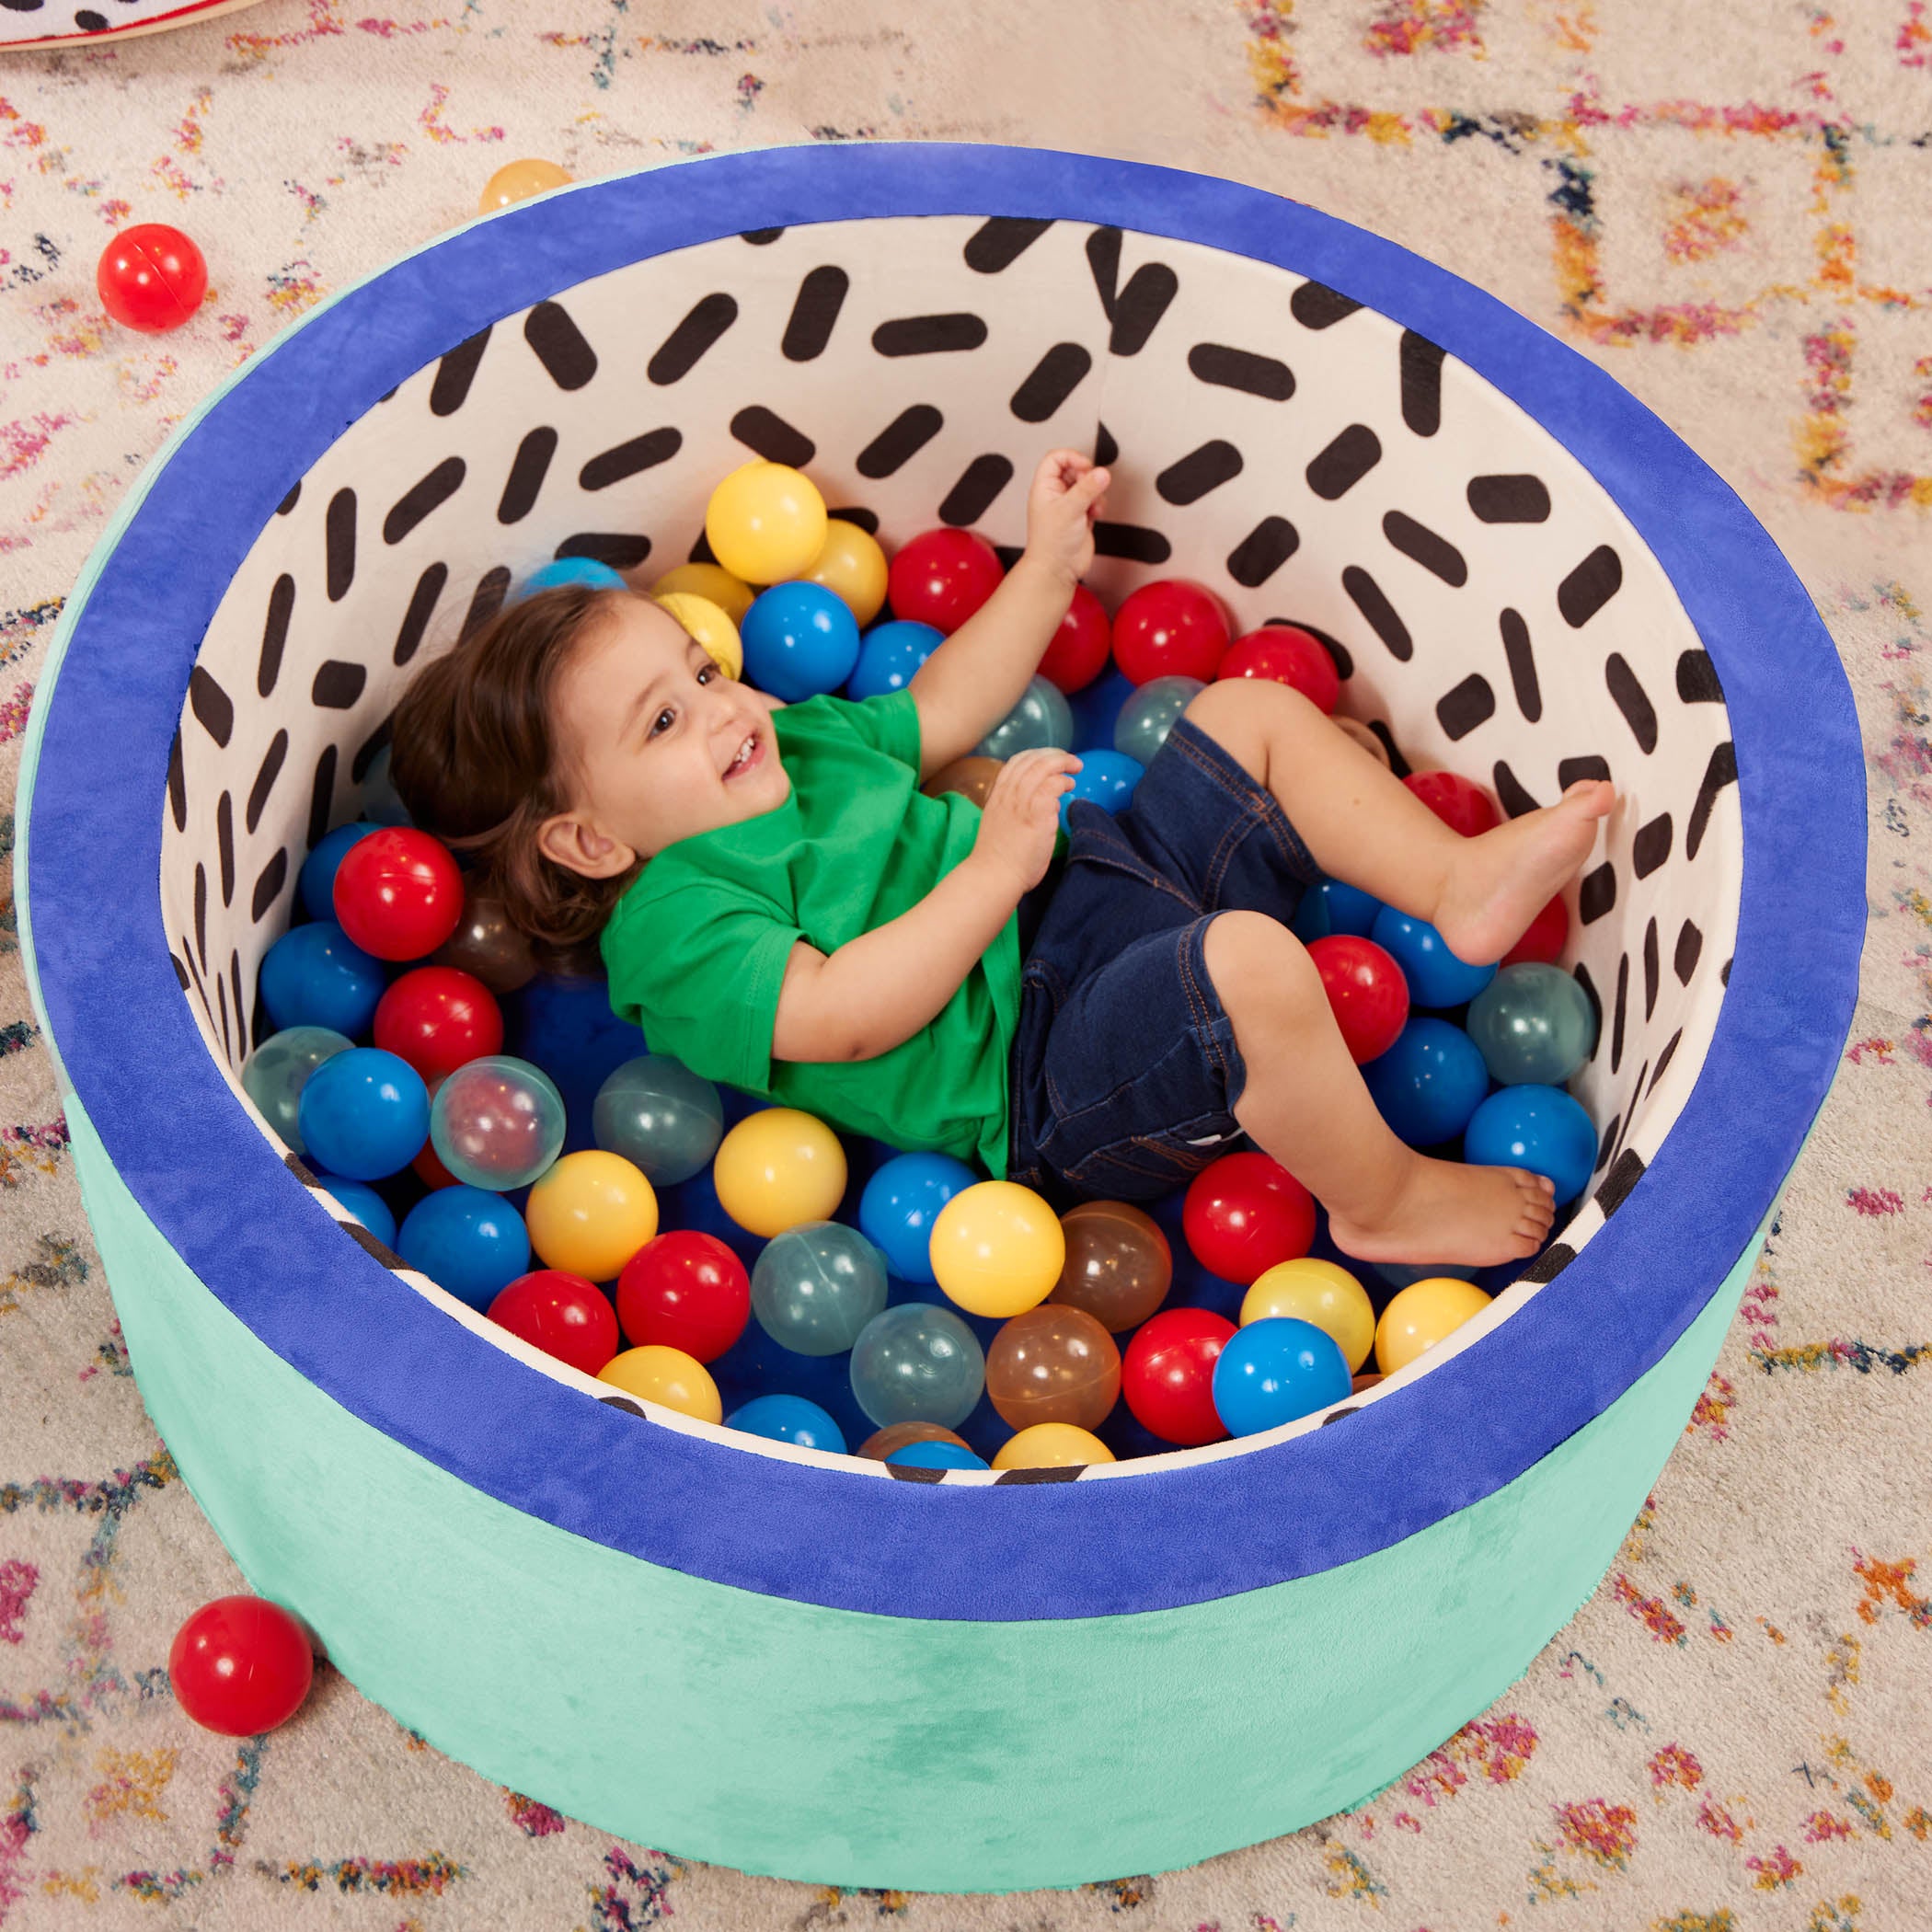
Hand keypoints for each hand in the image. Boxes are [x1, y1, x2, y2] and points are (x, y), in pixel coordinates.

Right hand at [972, 747, 1080, 893]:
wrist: (995, 874)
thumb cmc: (999, 858)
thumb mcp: (1000, 824)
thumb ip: (1015, 810)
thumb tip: (1041, 803)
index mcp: (997, 794)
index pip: (1016, 762)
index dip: (1037, 755)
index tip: (1051, 760)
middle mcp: (1008, 792)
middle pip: (1033, 759)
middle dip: (1055, 755)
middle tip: (1070, 761)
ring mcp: (1022, 800)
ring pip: (1044, 766)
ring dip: (1063, 764)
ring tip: (1075, 771)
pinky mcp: (1037, 810)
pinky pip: (1054, 784)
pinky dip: (1064, 782)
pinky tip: (1070, 788)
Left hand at [1023, 449, 1109, 589]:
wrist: (1057, 570)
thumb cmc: (1051, 543)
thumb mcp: (1070, 509)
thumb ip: (1088, 488)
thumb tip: (1102, 473)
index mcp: (1044, 487)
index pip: (1056, 458)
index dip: (1072, 457)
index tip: (1085, 467)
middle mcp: (1055, 493)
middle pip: (1074, 469)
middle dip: (1087, 476)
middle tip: (1091, 486)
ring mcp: (1069, 504)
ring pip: (1087, 484)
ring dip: (1095, 491)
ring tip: (1092, 505)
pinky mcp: (1081, 515)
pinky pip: (1094, 499)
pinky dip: (1098, 504)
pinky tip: (1095, 514)